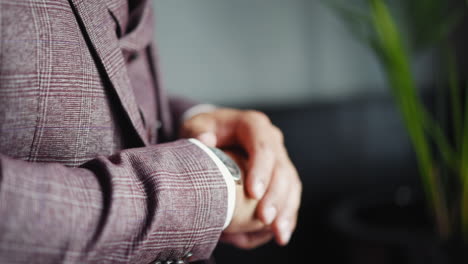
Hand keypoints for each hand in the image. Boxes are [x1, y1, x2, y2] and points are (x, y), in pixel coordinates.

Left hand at [180, 108, 301, 245]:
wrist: (213, 135)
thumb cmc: (203, 132)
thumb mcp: (195, 127)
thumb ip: (197, 131)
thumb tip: (205, 140)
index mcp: (253, 125)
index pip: (263, 146)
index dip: (261, 170)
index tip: (253, 193)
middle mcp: (272, 141)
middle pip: (281, 169)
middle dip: (275, 196)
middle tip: (264, 219)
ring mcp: (279, 159)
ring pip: (291, 185)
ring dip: (286, 211)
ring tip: (278, 235)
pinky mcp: (281, 178)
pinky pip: (290, 198)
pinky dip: (287, 217)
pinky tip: (281, 235)